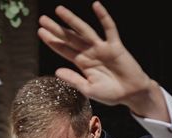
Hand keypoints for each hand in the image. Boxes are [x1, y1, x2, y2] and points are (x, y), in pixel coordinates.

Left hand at [38, 1, 168, 120]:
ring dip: (72, 20)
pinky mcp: (115, 46)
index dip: (52, 41)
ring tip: (59, 10)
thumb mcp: (89, 89)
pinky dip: (104, 17)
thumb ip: (74, 80)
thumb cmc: (111, 94)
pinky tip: (96, 5)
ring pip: (84, 31)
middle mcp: (90, 53)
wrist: (131, 94)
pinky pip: (109, 29)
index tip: (40, 32)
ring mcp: (102, 48)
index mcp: (82, 63)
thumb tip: (56, 71)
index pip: (64, 50)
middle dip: (56, 29)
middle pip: (70, 38)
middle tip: (42, 19)